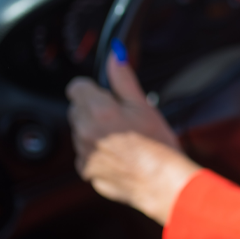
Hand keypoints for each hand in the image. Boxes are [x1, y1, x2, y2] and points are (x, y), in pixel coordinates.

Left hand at [67, 52, 200, 224]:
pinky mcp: (86, 171)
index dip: (94, 89)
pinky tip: (120, 154)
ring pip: (80, 131)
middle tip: (122, 118)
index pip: (77, 87)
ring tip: (124, 138)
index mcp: (99, 111)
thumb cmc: (159, 146)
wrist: (163, 183)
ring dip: (95, 130)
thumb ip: (123, 79)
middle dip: (94, 109)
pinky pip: (84, 153)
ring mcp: (83, 153)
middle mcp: (85, 132)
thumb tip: (115, 56)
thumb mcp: (144, 106)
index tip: (109, 96)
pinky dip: (97, 152)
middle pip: (77, 109)